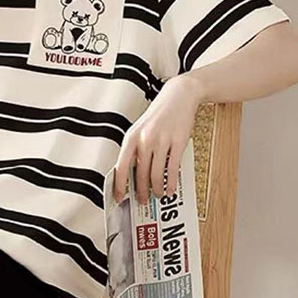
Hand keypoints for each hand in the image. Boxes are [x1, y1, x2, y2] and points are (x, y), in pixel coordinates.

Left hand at [111, 75, 201, 202]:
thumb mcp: (140, 129)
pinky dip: (171, 183)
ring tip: (157, 195)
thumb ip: (135, 149)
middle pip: (139, 173)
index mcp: (131, 136)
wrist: (178, 97)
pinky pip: (172, 169)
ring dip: (156, 189)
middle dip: (140, 191)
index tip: (119, 197)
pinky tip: (170, 189)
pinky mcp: (178, 142)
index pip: (121, 166)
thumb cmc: (158, 115)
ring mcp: (162, 141)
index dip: (119, 184)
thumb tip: (129, 173)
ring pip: (156, 174)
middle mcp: (144, 139)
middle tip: (141, 200)